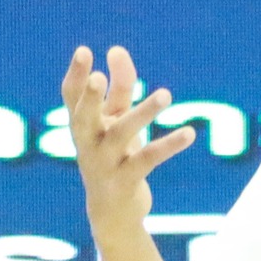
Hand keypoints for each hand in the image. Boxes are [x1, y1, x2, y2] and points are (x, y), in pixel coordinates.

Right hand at [60, 44, 196, 228]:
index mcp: (81, 125)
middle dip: (91, 98)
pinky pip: (149, 159)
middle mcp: (87, 143)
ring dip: (144, 113)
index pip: (71, 98)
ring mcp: (105, 163)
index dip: (75, 76)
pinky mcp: (126, 180)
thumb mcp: (115, 120)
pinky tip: (189, 132)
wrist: (112, 211)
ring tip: (166, 94)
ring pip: (123, 134)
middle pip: (84, 118)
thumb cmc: (113, 154)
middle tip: (98, 77)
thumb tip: (117, 49)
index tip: (84, 51)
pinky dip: (169, 145)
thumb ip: (119, 86)